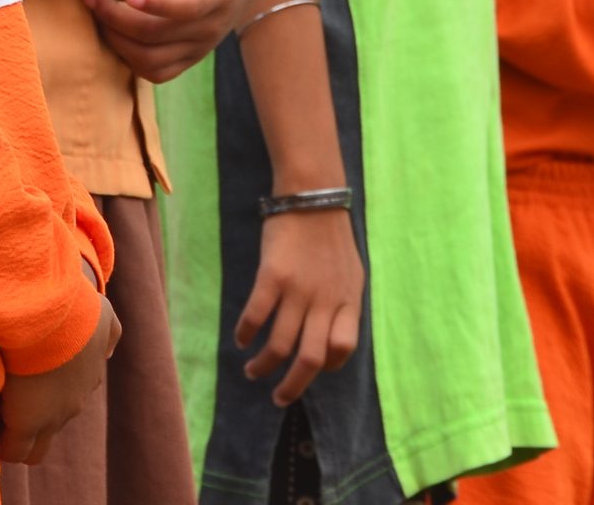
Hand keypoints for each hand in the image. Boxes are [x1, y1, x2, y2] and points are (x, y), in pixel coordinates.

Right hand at [0, 293, 118, 468]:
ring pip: (33, 444)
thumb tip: (108, 355)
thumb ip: (110, 332)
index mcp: (87, 378)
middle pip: (49, 429)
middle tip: (4, 393)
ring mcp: (54, 415)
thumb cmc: (70, 307)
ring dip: (11, 428)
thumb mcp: (103, 314)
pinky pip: (11, 450)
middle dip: (26, 417)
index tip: (23, 378)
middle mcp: (73, 401)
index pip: (68, 402)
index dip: (43, 398)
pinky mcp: (29, 422)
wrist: (49, 307)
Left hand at [84, 0, 267, 83]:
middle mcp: (212, 27)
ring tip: (94, 9)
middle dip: (117, 17)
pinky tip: (111, 29)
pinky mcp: (188, 60)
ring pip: (150, 59)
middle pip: (158, 34)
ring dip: (116, 38)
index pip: (190, 6)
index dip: (159, 3)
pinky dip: (127, 56)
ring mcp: (200, 48)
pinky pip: (154, 72)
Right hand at [236, 207, 363, 407]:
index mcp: (347, 300)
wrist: (311, 197)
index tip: (311, 367)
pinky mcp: (273, 277)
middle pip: (310, 360)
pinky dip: (246, 335)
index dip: (327, 365)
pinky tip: (241, 340)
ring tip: (253, 372)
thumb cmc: (332, 236)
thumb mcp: (351, 273)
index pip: (343, 349)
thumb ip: (343, 305)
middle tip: (278, 397)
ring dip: (263, 365)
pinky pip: (257, 316)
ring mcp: (298, 290)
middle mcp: (324, 301)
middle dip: (291, 386)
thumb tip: (330, 339)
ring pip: (279, 345)